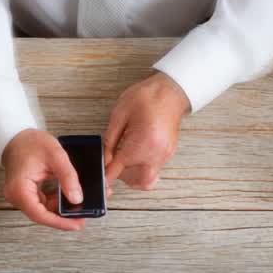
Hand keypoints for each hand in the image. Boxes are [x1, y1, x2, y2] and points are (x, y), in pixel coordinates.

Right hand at [1, 129, 84, 231]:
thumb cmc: (30, 143)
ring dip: (64, 208)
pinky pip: (44, 203)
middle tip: (86, 215)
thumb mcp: (55, 155)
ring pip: (45, 210)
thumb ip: (68, 177)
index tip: (77, 224)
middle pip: (43, 215)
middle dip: (65, 216)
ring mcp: (21, 197)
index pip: (40, 215)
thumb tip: (78, 199)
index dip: (60, 222)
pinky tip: (72, 196)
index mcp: (20, 189)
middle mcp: (17, 197)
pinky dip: (59, 201)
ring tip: (83, 204)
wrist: (16, 136)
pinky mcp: (27, 194)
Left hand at [102, 72, 189, 189]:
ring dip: (133, 174)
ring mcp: (164, 155)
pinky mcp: (168, 154)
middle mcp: (156, 153)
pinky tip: (136, 154)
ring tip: (125, 157)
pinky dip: (142, 168)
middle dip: (122, 177)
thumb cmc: (147, 97)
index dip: (107, 175)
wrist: (170, 91)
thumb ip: (110, 140)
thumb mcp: (120, 115)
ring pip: (147, 179)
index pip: (119, 169)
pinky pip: (154, 170)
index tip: (102, 180)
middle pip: (137, 181)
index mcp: (143, 143)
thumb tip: (105, 159)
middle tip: (114, 162)